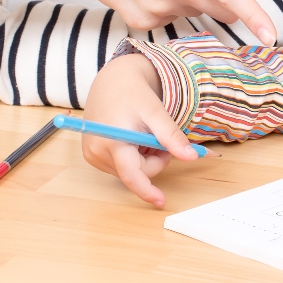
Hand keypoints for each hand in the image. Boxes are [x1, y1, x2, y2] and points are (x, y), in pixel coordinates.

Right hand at [80, 53, 203, 205]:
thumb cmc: (133, 93)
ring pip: (130, 171)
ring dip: (143, 157)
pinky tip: (130, 137)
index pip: (132, 175)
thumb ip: (171, 136)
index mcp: (113, 141)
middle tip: (158, 137)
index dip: (148, 190)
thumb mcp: (156, 112)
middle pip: (137, 172)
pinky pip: (121, 166)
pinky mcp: (91, 155)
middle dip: (154, 159)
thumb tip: (191, 157)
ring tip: (141, 133)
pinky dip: (132, 155)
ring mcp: (92, 155)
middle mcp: (97, 151)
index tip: (161, 201)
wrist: (111, 81)